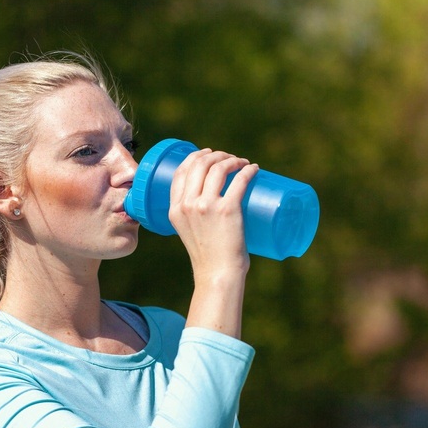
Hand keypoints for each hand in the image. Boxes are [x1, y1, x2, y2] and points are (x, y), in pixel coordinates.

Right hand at [169, 148, 258, 337]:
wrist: (217, 274)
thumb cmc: (208, 255)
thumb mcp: (188, 231)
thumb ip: (192, 215)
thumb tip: (209, 201)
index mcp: (175, 209)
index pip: (181, 171)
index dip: (195, 156)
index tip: (208, 154)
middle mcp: (188, 204)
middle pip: (200, 164)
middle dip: (216, 155)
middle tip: (229, 159)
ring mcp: (207, 206)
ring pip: (219, 168)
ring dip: (232, 159)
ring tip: (242, 163)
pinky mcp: (228, 209)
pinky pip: (239, 180)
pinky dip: (248, 170)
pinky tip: (252, 168)